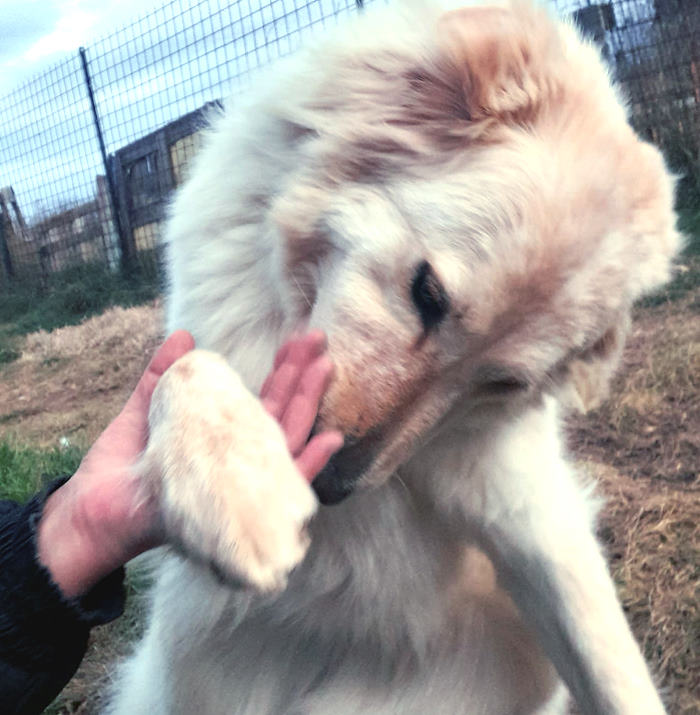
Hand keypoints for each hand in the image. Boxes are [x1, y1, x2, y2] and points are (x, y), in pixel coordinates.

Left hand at [37, 331, 340, 597]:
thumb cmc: (120, 468)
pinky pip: (282, 488)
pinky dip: (308, 466)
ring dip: (308, 405)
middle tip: (318, 340)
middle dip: (301, 377)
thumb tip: (183, 335)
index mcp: (221, 436)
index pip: (262, 399)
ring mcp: (241, 479)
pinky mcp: (237, 503)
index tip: (298, 340)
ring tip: (324, 368)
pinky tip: (330, 439)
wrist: (92, 511)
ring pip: (286, 439)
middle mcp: (238, 457)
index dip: (282, 369)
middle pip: (281, 413)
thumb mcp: (143, 411)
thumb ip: (163, 376)